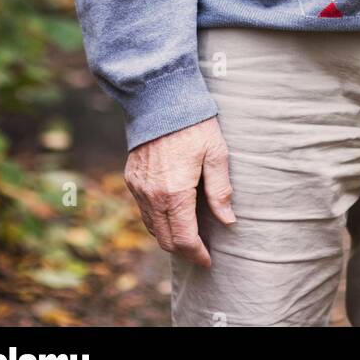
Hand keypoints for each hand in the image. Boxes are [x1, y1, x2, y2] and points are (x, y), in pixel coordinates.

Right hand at [124, 117, 235, 265]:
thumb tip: (228, 220)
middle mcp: (152, 196)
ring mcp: (139, 188)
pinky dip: (156, 220)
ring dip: (169, 236)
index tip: (208, 260)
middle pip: (166, 240)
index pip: (184, 239)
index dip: (197, 254)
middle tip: (200, 250)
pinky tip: (171, 214)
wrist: (161, 99)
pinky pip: (143, 211)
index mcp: (175, 194)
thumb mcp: (216, 154)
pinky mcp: (131, 179)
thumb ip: (220, 190)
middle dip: (183, 250)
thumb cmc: (194, 124)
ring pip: (152, 228)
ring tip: (188, 235)